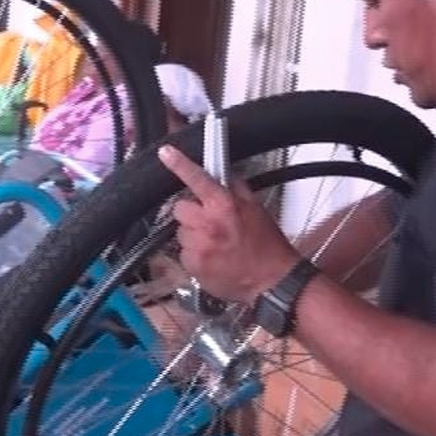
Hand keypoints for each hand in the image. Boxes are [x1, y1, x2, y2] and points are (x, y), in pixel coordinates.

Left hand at [158, 144, 300, 304]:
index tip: (165, 153)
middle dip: (191, 213)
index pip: (197, 178)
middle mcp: (207, 224)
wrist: (270, 282)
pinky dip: (195, 254)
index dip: (179, 164)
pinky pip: (184, 252)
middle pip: (180, 208)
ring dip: (193, 234)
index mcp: (224, 206)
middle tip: (209, 221)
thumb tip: (222, 174)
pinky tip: (212, 257)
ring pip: (181, 231)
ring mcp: (197, 246)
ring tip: (215, 243)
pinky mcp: (192, 265)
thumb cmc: (267, 246)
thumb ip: (235, 189)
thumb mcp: (256, 209)